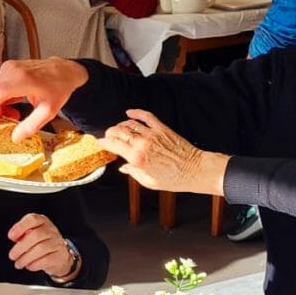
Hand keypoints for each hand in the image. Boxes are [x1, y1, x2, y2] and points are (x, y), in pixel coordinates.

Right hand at [0, 58, 88, 141]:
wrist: (65, 70)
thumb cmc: (58, 87)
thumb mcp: (48, 111)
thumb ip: (30, 126)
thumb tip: (15, 137)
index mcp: (22, 80)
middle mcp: (12, 70)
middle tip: (5, 122)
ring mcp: (9, 67)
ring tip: (13, 114)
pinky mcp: (9, 68)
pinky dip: (2, 98)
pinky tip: (13, 105)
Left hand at [8, 213, 72, 278]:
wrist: (60, 255)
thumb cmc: (41, 243)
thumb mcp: (32, 234)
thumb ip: (22, 234)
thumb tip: (13, 236)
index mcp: (42, 221)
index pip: (32, 219)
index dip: (20, 227)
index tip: (11, 237)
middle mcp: (51, 230)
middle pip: (35, 235)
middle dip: (20, 247)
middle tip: (12, 256)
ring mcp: (57, 242)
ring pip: (40, 249)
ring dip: (25, 258)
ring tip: (18, 263)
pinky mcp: (60, 255)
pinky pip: (46, 260)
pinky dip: (34, 264)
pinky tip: (29, 266)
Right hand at [102, 109, 226, 195]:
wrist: (195, 170)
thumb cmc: (175, 179)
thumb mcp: (149, 181)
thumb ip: (133, 173)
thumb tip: (124, 168)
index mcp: (137, 158)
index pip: (114, 145)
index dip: (104, 142)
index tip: (101, 142)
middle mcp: (143, 144)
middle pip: (119, 132)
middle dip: (110, 132)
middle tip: (108, 135)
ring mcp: (152, 134)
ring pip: (130, 123)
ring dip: (121, 124)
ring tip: (118, 127)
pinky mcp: (162, 129)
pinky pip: (146, 116)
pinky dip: (136, 112)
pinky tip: (130, 113)